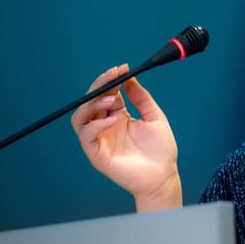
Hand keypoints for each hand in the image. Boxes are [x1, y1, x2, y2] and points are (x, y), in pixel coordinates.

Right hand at [71, 64, 181, 210]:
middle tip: (113, 76)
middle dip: (100, 86)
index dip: (110, 80)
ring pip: (81, 117)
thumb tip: (130, 78)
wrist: (163, 175)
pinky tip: (114, 119)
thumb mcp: (154, 117)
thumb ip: (141, 98)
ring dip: (93, 104)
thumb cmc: (160, 150)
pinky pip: (87, 136)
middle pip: (90, 102)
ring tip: (112, 98)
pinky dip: (97, 124)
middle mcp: (105, 126)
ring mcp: (99, 139)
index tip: (121, 68)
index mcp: (118, 116)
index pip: (106, 94)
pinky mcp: (96, 154)